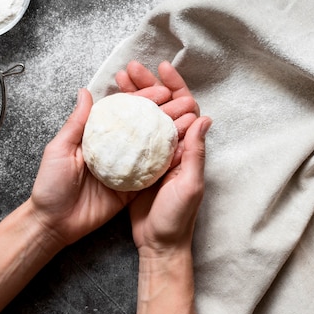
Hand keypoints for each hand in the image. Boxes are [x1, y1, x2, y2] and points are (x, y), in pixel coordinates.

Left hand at [30, 61, 202, 248]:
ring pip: (151, 150)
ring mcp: (125, 171)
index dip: (143, 100)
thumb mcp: (60, 149)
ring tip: (188, 121)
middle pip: (142, 128)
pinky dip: (167, 164)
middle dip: (164, 114)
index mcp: (98, 137)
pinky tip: (181, 150)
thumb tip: (86, 92)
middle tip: (183, 104)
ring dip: (170, 135)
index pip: (124, 113)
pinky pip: (152, 176)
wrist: (54, 223)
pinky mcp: (131, 190)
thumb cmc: (50, 185)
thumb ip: (77, 122)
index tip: (162, 90)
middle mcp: (114, 151)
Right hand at [119, 62, 211, 254]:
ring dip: (133, 97)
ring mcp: (153, 156)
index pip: (184, 109)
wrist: (158, 244)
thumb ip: (195, 152)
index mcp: (188, 149)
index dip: (175, 87)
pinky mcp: (136, 165)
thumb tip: (204, 118)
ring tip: (118, 80)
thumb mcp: (189, 185)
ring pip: (144, 118)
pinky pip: (130, 135)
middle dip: (148, 85)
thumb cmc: (177, 218)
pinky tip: (109, 107)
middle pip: (161, 108)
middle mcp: (172, 148)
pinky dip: (122, 119)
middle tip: (131, 68)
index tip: (162, 69)